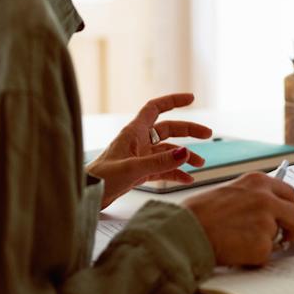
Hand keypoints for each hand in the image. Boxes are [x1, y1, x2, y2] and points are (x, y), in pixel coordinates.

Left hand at [87, 92, 212, 207]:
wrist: (86, 195)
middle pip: (168, 129)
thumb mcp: (132, 169)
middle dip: (188, 131)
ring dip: (184, 156)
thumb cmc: (99, 178)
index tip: (191, 99)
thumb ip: (160, 162)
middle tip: (208, 135)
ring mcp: (139, 157)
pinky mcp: (139, 172)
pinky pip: (162, 169)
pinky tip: (186, 178)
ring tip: (200, 164)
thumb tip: (185, 152)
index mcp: (133, 132)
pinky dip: (175, 172)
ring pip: (167, 151)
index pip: (155, 108)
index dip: (173, 101)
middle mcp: (138, 141)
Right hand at [183, 173, 293, 266]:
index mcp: (257, 181)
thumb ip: (252, 197)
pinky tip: (235, 251)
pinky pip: (266, 255)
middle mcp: (266, 198)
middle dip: (293, 228)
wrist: (184, 231)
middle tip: (283, 237)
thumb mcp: (229, 192)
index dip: (288, 208)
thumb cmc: (198, 213)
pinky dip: (254, 258)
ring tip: (240, 243)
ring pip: (280, 237)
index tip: (285, 216)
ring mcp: (266, 222)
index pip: (290, 193)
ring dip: (266, 244)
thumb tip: (268, 210)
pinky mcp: (262, 246)